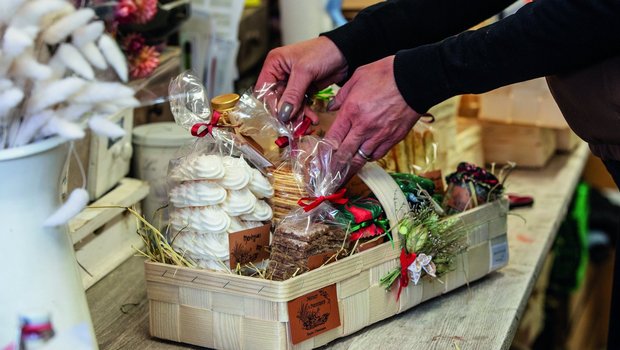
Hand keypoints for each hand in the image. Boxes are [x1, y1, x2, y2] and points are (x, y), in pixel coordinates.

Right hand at [256, 37, 347, 122]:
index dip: (270, 105)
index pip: (264, 90)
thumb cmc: (323, 52)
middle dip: (285, 113)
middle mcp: (280, 74)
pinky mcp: (303, 90)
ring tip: (306, 123)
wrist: (345, 52)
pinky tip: (312, 118)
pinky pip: (299, 105)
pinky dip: (305, 113)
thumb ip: (293, 93)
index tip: (280, 119)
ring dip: (296, 116)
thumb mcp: (305, 71)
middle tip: (292, 127)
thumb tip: (282, 114)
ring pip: (288, 105)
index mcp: (274, 64)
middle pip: (276, 100)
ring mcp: (291, 83)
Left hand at [325, 55, 421, 176]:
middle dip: (334, 169)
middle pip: (344, 155)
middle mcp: (363, 127)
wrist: (415, 78)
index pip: (332, 139)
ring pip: (361, 158)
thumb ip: (341, 96)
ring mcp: (379, 135)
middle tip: (326, 178)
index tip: (318, 160)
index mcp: (351, 111)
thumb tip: (331, 107)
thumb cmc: (386, 74)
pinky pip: (377, 154)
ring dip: (350, 169)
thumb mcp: (357, 77)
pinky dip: (368, 158)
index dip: (324, 153)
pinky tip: (363, 159)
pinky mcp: (394, 138)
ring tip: (342, 178)